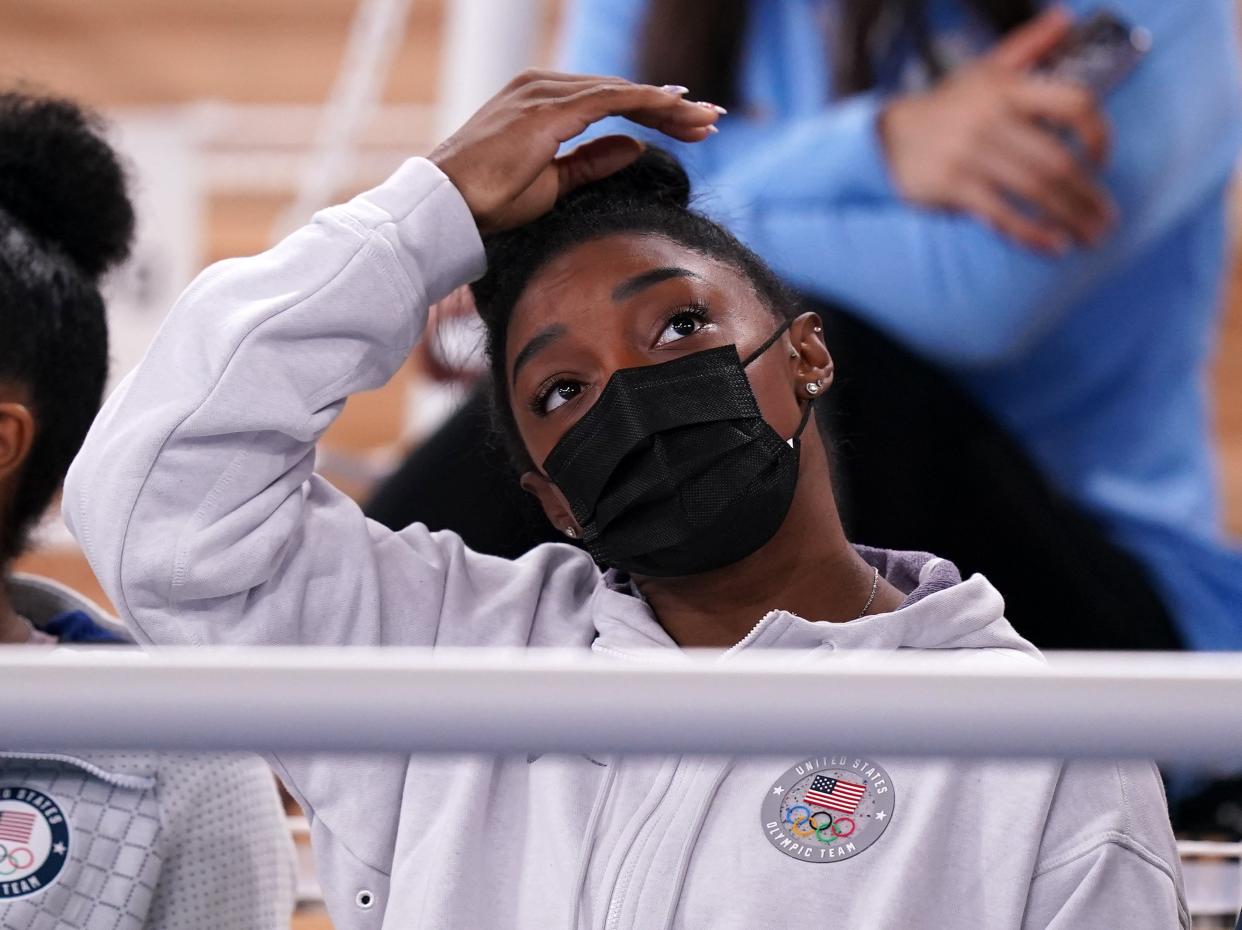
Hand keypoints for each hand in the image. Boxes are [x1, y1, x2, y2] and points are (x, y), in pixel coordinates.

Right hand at [429, 70, 722, 233]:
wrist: (448, 207)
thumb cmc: (489, 201)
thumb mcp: (552, 183)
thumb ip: (591, 163)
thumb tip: (635, 148)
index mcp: (542, 101)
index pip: (610, 100)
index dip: (653, 111)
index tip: (689, 124)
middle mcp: (544, 85)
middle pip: (622, 90)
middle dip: (671, 107)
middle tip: (712, 120)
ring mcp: (545, 92)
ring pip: (623, 91)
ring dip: (669, 105)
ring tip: (707, 121)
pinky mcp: (549, 108)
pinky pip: (612, 99)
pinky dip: (649, 103)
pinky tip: (678, 112)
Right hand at [879, 7, 1114, 252]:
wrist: (889, 137)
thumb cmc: (948, 105)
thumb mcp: (985, 69)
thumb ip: (1029, 45)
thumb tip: (1066, 18)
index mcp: (1008, 89)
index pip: (1072, 104)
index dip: (1098, 134)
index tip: (1104, 161)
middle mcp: (991, 120)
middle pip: (1057, 161)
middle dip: (1088, 195)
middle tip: (1107, 218)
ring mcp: (971, 156)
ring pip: (1034, 190)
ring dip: (1069, 216)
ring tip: (1091, 236)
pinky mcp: (953, 187)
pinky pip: (1001, 215)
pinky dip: (1031, 233)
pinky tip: (1054, 246)